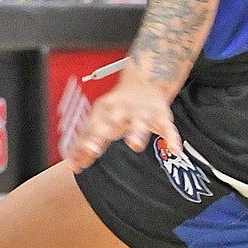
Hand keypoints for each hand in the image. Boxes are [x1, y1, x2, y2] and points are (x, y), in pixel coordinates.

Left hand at [66, 73, 181, 172]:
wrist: (145, 82)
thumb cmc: (117, 109)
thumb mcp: (99, 122)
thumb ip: (85, 144)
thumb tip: (72, 166)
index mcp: (103, 112)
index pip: (90, 129)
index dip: (81, 145)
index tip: (74, 164)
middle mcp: (121, 111)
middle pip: (110, 122)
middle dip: (101, 135)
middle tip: (93, 149)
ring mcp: (142, 113)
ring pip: (139, 122)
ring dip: (136, 132)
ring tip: (134, 145)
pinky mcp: (161, 116)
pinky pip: (168, 127)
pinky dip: (172, 137)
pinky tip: (174, 149)